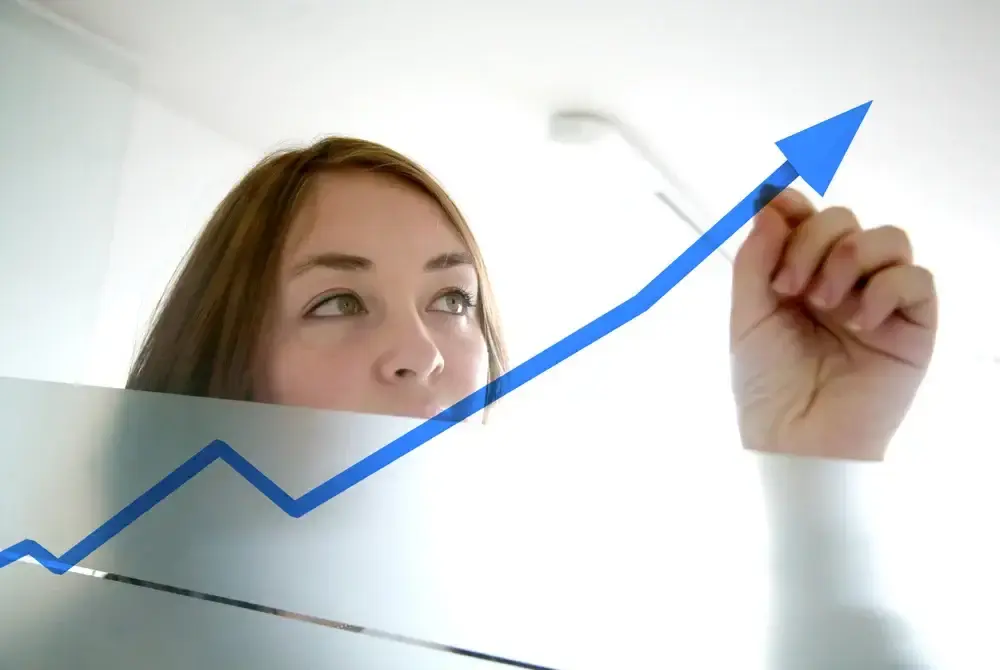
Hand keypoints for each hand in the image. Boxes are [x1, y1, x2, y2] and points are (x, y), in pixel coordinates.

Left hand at [729, 188, 937, 460]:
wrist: (796, 438)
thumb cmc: (768, 384)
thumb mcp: (747, 315)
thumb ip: (756, 259)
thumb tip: (772, 203)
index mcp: (800, 273)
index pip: (807, 217)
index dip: (794, 205)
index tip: (775, 210)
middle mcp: (841, 280)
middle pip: (844, 219)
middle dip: (812, 241)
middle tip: (789, 287)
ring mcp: (879, 300)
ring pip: (889, 238)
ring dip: (849, 259)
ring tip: (824, 304)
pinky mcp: (913, 326)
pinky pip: (917, 279)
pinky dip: (886, 289)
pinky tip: (858, 324)